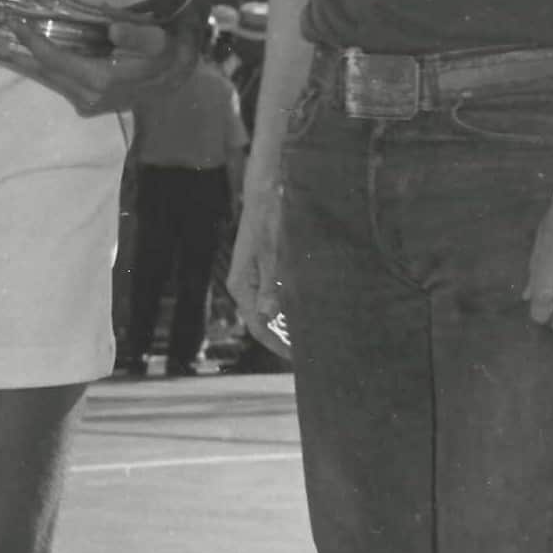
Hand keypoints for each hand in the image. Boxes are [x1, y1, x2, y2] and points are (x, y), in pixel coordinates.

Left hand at [0, 14, 187, 115]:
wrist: (178, 87)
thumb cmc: (168, 57)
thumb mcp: (161, 41)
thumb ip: (139, 35)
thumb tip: (113, 30)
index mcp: (100, 79)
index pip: (54, 58)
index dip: (30, 40)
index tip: (11, 22)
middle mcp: (86, 95)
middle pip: (40, 72)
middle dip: (11, 57)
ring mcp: (84, 103)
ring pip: (44, 80)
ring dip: (18, 64)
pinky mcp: (85, 104)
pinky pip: (54, 83)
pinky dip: (36, 69)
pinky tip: (20, 59)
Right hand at [225, 181, 292, 361]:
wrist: (265, 194)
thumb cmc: (269, 220)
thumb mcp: (274, 254)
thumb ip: (270, 287)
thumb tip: (267, 316)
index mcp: (241, 286)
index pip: (258, 327)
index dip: (278, 346)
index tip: (298, 359)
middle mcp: (243, 287)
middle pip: (262, 323)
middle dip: (283, 340)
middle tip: (310, 354)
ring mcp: (251, 280)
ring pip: (268, 313)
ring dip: (286, 326)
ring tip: (311, 339)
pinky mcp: (261, 272)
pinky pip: (272, 300)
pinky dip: (287, 310)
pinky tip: (304, 316)